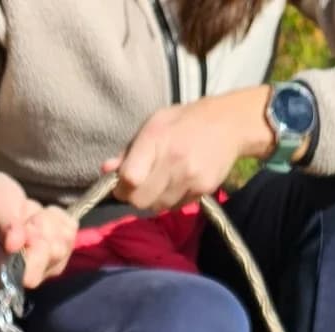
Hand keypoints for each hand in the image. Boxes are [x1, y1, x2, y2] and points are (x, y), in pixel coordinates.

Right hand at [0, 171, 77, 288]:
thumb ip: (3, 228)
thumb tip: (14, 244)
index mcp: (11, 272)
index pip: (31, 275)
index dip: (32, 248)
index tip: (23, 228)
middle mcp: (34, 273)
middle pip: (53, 252)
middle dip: (39, 228)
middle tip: (24, 222)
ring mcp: (54, 259)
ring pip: (64, 239)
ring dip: (47, 221)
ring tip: (30, 219)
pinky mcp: (66, 243)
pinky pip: (71, 227)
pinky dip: (57, 216)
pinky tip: (41, 217)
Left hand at [105, 86, 276, 211]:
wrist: (229, 124)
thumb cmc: (184, 122)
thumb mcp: (154, 125)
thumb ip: (129, 151)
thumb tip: (106, 170)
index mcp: (156, 139)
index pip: (129, 178)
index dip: (121, 187)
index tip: (123, 183)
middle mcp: (173, 160)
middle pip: (139, 200)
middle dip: (134, 197)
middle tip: (141, 185)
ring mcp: (190, 177)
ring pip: (156, 207)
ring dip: (153, 199)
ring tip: (162, 180)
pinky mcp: (202, 189)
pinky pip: (175, 206)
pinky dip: (170, 200)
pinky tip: (178, 182)